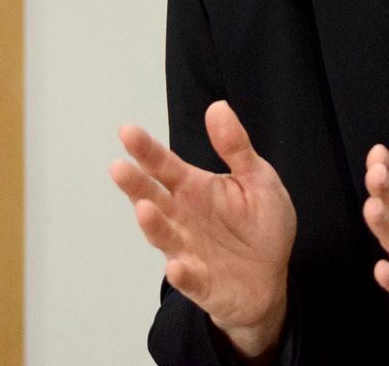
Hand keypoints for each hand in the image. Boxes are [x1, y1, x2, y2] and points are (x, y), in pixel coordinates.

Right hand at [110, 101, 295, 359]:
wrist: (269, 278)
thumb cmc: (259, 225)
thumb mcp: (258, 178)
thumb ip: (236, 147)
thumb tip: (218, 106)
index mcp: (193, 188)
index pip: (164, 165)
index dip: (146, 149)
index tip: (127, 131)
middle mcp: (182, 217)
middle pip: (153, 197)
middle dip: (135, 184)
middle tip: (119, 167)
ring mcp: (187, 250)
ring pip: (163, 236)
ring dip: (153, 224)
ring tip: (145, 208)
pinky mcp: (200, 282)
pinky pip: (188, 278)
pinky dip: (181, 272)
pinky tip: (177, 265)